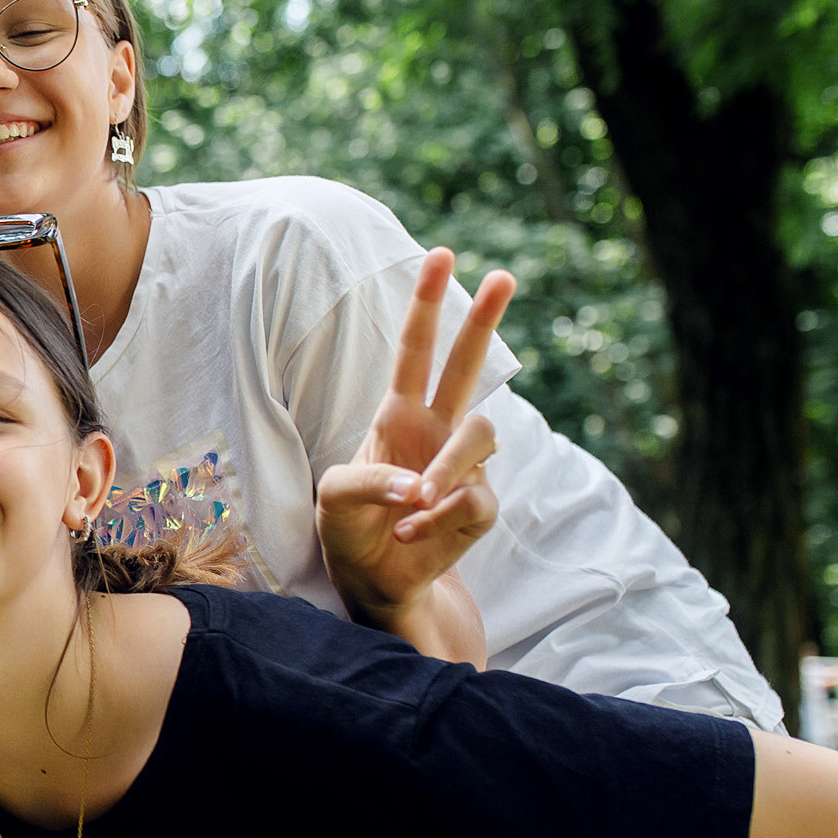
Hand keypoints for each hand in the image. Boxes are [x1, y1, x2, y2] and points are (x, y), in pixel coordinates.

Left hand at [317, 249, 513, 630]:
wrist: (375, 582)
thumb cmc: (351, 531)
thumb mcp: (334, 500)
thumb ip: (367, 482)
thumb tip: (420, 486)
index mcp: (398, 416)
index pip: (415, 352)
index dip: (425, 306)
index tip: (439, 255)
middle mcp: (436, 433)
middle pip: (468, 368)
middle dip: (483, 320)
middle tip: (503, 275)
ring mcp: (463, 467)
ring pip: (481, 438)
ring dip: (448, 469)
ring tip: (413, 504)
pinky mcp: (479, 506)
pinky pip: (472, 500)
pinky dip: (438, 519)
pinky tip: (410, 533)